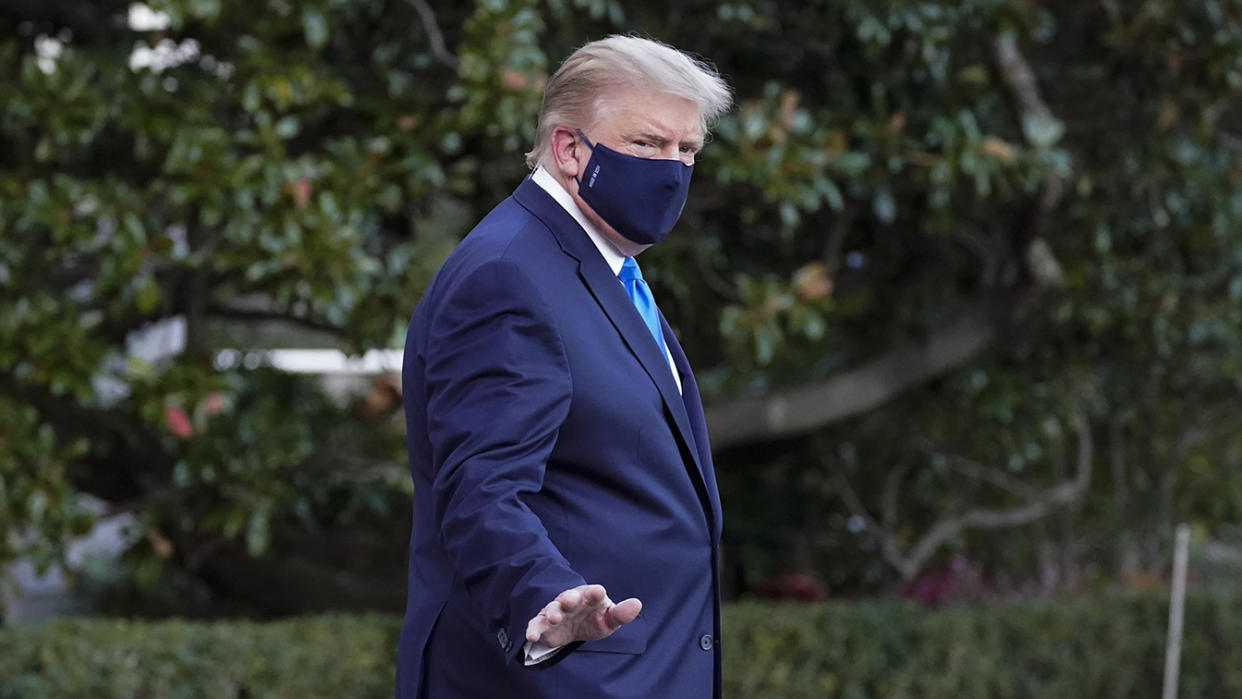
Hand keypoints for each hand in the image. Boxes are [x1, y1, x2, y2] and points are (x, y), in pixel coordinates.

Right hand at [524, 584, 641, 647]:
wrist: (575, 628)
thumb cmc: (595, 619)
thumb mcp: (609, 620)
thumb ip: (621, 614)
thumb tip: (637, 604)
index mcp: (590, 597)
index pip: (594, 593)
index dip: (595, 593)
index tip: (598, 592)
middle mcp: (572, 601)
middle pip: (569, 597)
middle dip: (568, 598)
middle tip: (569, 600)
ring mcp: (556, 611)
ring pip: (552, 609)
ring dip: (552, 612)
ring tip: (554, 618)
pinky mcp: (544, 624)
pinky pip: (536, 624)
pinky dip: (533, 629)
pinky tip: (531, 636)